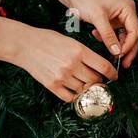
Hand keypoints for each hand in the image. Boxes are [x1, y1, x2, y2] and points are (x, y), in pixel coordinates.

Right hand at [0, 16, 117, 101]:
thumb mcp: (70, 41)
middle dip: (99, 81)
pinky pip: (70, 97)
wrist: (24, 45)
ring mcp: (62, 77)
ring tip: (85, 84)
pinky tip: (74, 91)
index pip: (103, 66)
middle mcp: (72, 65)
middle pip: (95, 80)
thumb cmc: (47, 40)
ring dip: (87, 88)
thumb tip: (99, 67)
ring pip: (84, 89)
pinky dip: (75, 96)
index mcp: (79, 51)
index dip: (112, 73)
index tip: (113, 76)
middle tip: (98, 80)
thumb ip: (85, 54)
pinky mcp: (52, 86)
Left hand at [44, 0, 137, 67]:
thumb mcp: (98, 18)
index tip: (120, 56)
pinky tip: (97, 36)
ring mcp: (119, 16)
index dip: (129, 46)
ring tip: (110, 54)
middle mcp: (127, 12)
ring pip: (123, 36)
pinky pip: (114, 34)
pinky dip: (107, 39)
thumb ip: (108, 36)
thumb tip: (117, 52)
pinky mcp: (111, 19)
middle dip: (127, 50)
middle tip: (123, 64)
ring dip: (116, 45)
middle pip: (133, 35)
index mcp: (128, 8)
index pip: (135, 32)